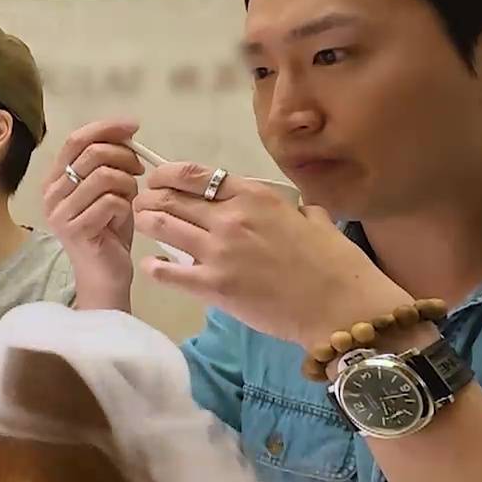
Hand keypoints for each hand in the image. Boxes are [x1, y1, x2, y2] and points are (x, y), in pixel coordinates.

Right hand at [42, 119, 144, 310]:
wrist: (106, 275)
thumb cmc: (109, 231)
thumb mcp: (109, 190)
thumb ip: (109, 162)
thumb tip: (126, 132)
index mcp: (56, 179)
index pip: (77, 139)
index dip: (107, 128)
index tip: (133, 126)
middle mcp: (51, 194)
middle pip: (92, 153)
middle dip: (124, 156)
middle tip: (139, 170)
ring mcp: (60, 213)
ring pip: (104, 176)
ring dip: (127, 184)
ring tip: (131, 198)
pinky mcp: (75, 230)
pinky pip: (111, 202)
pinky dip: (126, 206)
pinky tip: (126, 217)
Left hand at [133, 162, 412, 350]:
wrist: (340, 306)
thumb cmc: (336, 263)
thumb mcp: (317, 219)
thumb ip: (299, 208)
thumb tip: (301, 206)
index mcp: (255, 196)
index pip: (195, 175)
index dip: (166, 175)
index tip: (156, 179)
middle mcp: (231, 218)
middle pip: (170, 198)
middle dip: (149, 198)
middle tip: (141, 204)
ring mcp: (219, 252)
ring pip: (162, 227)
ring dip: (145, 223)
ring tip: (141, 226)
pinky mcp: (213, 286)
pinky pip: (169, 273)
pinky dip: (155, 267)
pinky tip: (151, 265)